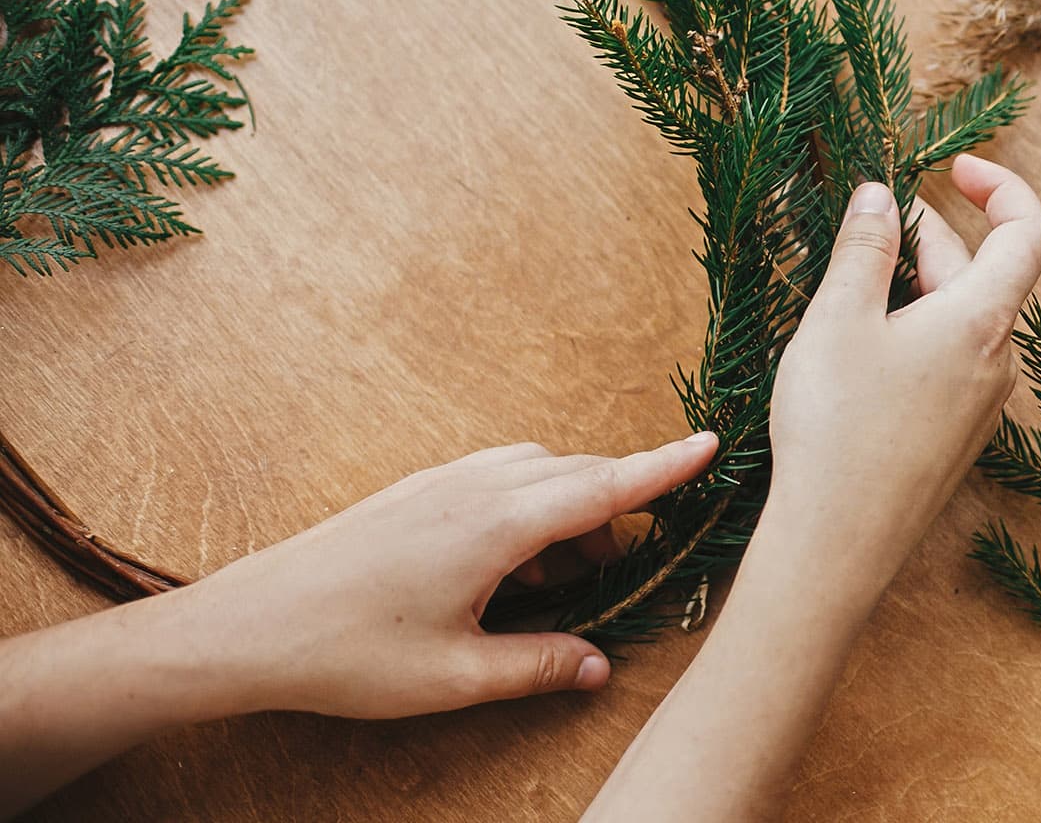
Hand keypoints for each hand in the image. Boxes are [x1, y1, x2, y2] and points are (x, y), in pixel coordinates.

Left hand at [156, 435, 716, 718]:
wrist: (248, 624)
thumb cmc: (348, 650)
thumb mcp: (457, 676)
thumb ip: (540, 665)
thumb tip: (599, 666)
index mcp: (499, 524)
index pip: (605, 486)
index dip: (663, 468)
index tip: (712, 444)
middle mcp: (476, 487)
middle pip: (577, 474)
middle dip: (615, 507)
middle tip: (624, 564)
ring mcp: (442, 481)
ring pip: (537, 472)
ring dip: (568, 509)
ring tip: (561, 578)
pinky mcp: (417, 492)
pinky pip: (498, 478)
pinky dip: (528, 508)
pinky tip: (511, 566)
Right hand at [763, 154, 1040, 591]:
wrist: (838, 546)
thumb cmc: (837, 428)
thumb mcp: (839, 320)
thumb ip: (865, 248)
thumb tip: (880, 195)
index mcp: (984, 321)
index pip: (1030, 231)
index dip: (1002, 186)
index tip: (954, 167)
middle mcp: (1000, 362)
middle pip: (983, 274)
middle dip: (928, 236)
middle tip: (864, 222)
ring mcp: (983, 406)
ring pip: (961, 320)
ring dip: (916, 287)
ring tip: (850, 285)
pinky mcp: (957, 438)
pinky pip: (950, 363)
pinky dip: (916, 332)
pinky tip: (859, 346)